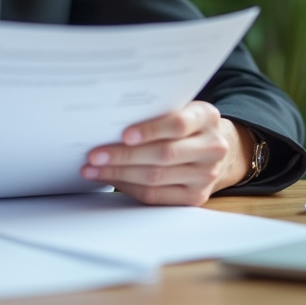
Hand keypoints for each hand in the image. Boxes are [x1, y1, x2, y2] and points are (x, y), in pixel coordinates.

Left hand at [79, 102, 252, 206]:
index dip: (150, 130)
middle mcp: (212, 148)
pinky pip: (156, 196)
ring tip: (93, 169)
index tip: (124, 135)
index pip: (178, 124)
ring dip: (119, 174)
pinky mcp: (195, 197)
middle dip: (124, 156)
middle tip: (95, 155)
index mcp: (206, 118)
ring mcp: (206, 175)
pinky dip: (129, 187)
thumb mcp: (179, 107)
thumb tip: (110, 120)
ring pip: (156, 177)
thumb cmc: (185, 124)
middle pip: (164, 155)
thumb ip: (156, 111)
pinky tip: (111, 179)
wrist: (212, 149)